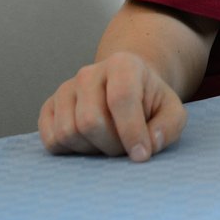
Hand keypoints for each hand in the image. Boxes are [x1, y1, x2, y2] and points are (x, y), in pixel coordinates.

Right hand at [38, 52, 186, 161]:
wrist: (125, 89)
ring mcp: (65, 89)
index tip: (142, 155)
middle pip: (90, 121)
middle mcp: (88, 73)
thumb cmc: (149, 102)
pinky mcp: (48, 107)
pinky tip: (90, 143)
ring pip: (68, 133)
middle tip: (126, 148)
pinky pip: (51, 140)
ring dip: (92, 150)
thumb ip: (169, 127)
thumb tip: (149, 145)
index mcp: (122, 64)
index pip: (121, 99)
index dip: (131, 131)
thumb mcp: (171, 110)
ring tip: (109, 142)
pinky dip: (71, 151)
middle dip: (111, 145)